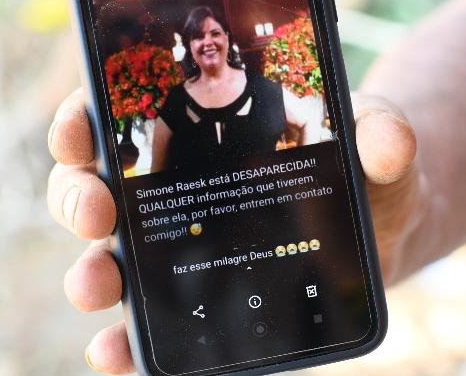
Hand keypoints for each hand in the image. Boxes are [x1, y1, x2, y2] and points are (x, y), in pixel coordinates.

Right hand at [47, 89, 421, 373]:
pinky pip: (147, 324)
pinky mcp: (193, 300)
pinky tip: (117, 350)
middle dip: (78, 197)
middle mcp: (166, 189)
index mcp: (190, 131)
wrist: (380, 228)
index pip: (115, 115)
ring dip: (90, 272)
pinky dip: (122, 341)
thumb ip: (381, 130)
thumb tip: (387, 144)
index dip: (84, 118)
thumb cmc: (360, 170)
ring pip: (109, 257)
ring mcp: (175, 247)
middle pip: (93, 187)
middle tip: (98, 211)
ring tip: (98, 284)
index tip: (84, 127)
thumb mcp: (373, 139)